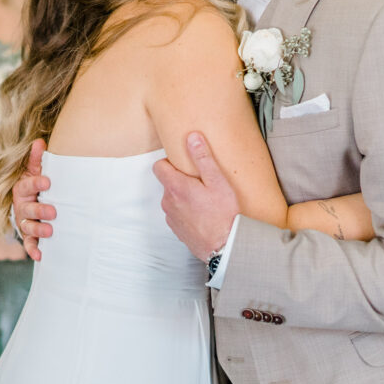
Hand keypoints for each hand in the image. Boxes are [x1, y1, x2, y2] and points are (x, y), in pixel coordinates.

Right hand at [12, 139, 55, 261]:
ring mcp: (24, 221)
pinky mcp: (29, 235)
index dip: (36, 183)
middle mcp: (21, 206)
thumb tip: (40, 141)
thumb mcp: (36, 170)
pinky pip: (28, 244)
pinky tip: (41, 256)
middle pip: (27, 209)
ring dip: (38, 230)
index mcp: (22, 188)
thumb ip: (37, 158)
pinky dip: (32, 250)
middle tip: (53, 212)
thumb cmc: (39, 184)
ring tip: (50, 231)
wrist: (35, 200)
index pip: (27, 185)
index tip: (47, 181)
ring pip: (27, 227)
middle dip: (39, 211)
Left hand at [153, 132, 237, 262]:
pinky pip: (177, 214)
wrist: (225, 247)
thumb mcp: (217, 181)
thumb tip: (192, 137)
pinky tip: (203, 214)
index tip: (185, 164)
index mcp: (175, 187)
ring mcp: (171, 218)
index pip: (158, 166)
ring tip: (205, 200)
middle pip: (167, 183)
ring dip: (184, 197)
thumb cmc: (224, 213)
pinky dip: (186, 212)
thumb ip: (203, 158)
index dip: (170, 162)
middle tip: (202, 183)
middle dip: (181, 180)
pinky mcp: (177, 230)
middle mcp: (168, 202)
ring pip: (172, 199)